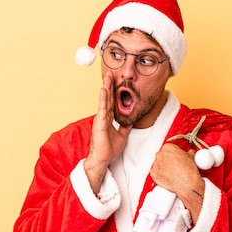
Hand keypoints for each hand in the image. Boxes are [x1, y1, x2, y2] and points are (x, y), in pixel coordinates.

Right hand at [84, 71, 131, 192]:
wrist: (102, 159)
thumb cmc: (108, 149)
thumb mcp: (122, 135)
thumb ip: (125, 127)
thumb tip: (131, 121)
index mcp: (108, 119)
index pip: (111, 101)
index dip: (114, 90)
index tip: (116, 80)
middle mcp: (103, 116)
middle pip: (108, 97)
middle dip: (110, 84)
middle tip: (111, 71)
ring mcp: (100, 119)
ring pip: (105, 100)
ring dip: (106, 87)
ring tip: (108, 75)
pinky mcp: (99, 123)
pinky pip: (102, 108)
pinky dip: (103, 98)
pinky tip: (104, 89)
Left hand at [150, 143, 205, 221]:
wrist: (188, 185)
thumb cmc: (191, 171)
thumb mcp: (193, 157)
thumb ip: (188, 154)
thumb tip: (189, 153)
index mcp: (168, 148)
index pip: (169, 148)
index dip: (174, 155)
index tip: (178, 160)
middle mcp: (159, 155)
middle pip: (162, 156)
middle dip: (168, 161)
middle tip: (176, 168)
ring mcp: (155, 166)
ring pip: (159, 165)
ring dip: (164, 169)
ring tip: (173, 175)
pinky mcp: (154, 176)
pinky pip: (157, 174)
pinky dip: (161, 176)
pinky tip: (169, 180)